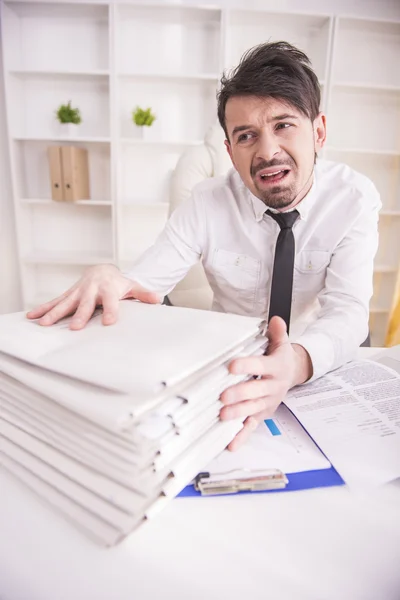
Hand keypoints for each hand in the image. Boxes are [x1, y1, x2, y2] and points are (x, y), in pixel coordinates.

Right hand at [26, 264, 160, 329]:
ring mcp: (77, 292)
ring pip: (65, 303)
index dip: (111, 311)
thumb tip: (158, 300)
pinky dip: (43, 308)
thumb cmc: (117, 283)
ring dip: (54, 313)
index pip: (111, 302)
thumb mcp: (132, 287)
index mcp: (108, 289)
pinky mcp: (68, 295)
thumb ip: (143, 294)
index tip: (109, 323)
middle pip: (85, 304)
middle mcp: (91, 290)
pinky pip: (54, 302)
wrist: (101, 270)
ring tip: (44, 323)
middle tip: (75, 328)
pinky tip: (32, 317)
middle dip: (80, 315)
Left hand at [220, 316, 312, 450]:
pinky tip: (231, 443)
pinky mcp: (263, 415)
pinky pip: (253, 426)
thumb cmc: (281, 358)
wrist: (294, 374)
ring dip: (238, 414)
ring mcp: (268, 403)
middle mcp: (273, 387)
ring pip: (253, 409)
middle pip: (256, 391)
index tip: (232, 366)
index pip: (261, 366)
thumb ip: (278, 333)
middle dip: (240, 395)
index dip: (247, 366)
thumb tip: (275, 320)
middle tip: (223, 397)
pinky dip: (242, 436)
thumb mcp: (282, 344)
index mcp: (276, 368)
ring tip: (222, 416)